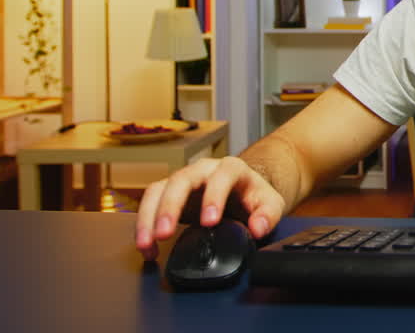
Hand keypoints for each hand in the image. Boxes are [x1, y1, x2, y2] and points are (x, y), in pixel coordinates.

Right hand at [135, 156, 285, 260]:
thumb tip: (257, 228)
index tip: (209, 222)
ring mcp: (183, 179)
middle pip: (181, 180)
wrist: (243, 191)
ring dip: (149, 217)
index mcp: (231, 168)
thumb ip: (267, 215)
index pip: (222, 176)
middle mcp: (203, 169)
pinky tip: (145, 246)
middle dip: (171, 206)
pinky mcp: (169, 192)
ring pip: (159, 189)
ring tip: (147, 244)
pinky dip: (144, 224)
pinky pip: (150, 202)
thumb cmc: (254, 196)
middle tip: (164, 233)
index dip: (214, 197)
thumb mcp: (270, 204)